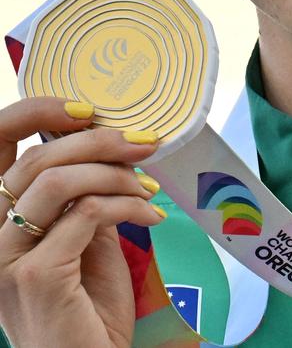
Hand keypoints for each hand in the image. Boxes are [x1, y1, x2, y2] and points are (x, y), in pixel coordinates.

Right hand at [0, 97, 163, 347]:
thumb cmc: (87, 306)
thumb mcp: (83, 237)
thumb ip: (82, 194)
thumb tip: (110, 143)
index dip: (37, 112)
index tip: (89, 110)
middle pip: (37, 158)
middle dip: (100, 141)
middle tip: (145, 143)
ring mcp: (5, 258)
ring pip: (59, 180)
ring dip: (116, 174)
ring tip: (149, 189)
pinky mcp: (35, 276)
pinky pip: (86, 213)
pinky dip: (126, 205)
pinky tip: (150, 215)